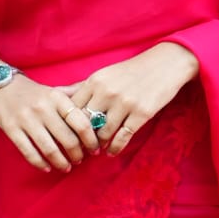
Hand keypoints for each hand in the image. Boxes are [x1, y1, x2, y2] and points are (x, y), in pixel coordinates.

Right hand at [0, 73, 100, 172]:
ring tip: (66, 167)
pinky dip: (40, 163)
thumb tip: (100, 106)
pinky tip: (47, 167)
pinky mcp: (12, 129)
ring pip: (50, 149)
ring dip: (61, 162)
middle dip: (77, 155)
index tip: (95, 149)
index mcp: (57, 98)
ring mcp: (26, 119)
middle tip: (80, 160)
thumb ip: (76, 97)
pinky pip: (29, 152)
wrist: (1, 87)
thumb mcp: (56, 90)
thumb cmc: (34, 93)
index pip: (81, 122)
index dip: (91, 140)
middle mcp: (43, 108)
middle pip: (68, 139)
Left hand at [70, 42, 199, 155]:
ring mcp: (125, 104)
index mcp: (94, 81)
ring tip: (96, 150)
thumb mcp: (103, 74)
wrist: (164, 65)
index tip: (66, 135)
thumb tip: (55, 93)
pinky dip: (115, 147)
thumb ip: (80, 86)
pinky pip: (123, 136)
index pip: (72, 109)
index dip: (67, 125)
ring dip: (99, 145)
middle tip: (79, 149)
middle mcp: (107, 92)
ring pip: (103, 133)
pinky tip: (112, 151)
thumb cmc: (129, 71)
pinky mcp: (141, 114)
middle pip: (85, 123)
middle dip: (80, 139)